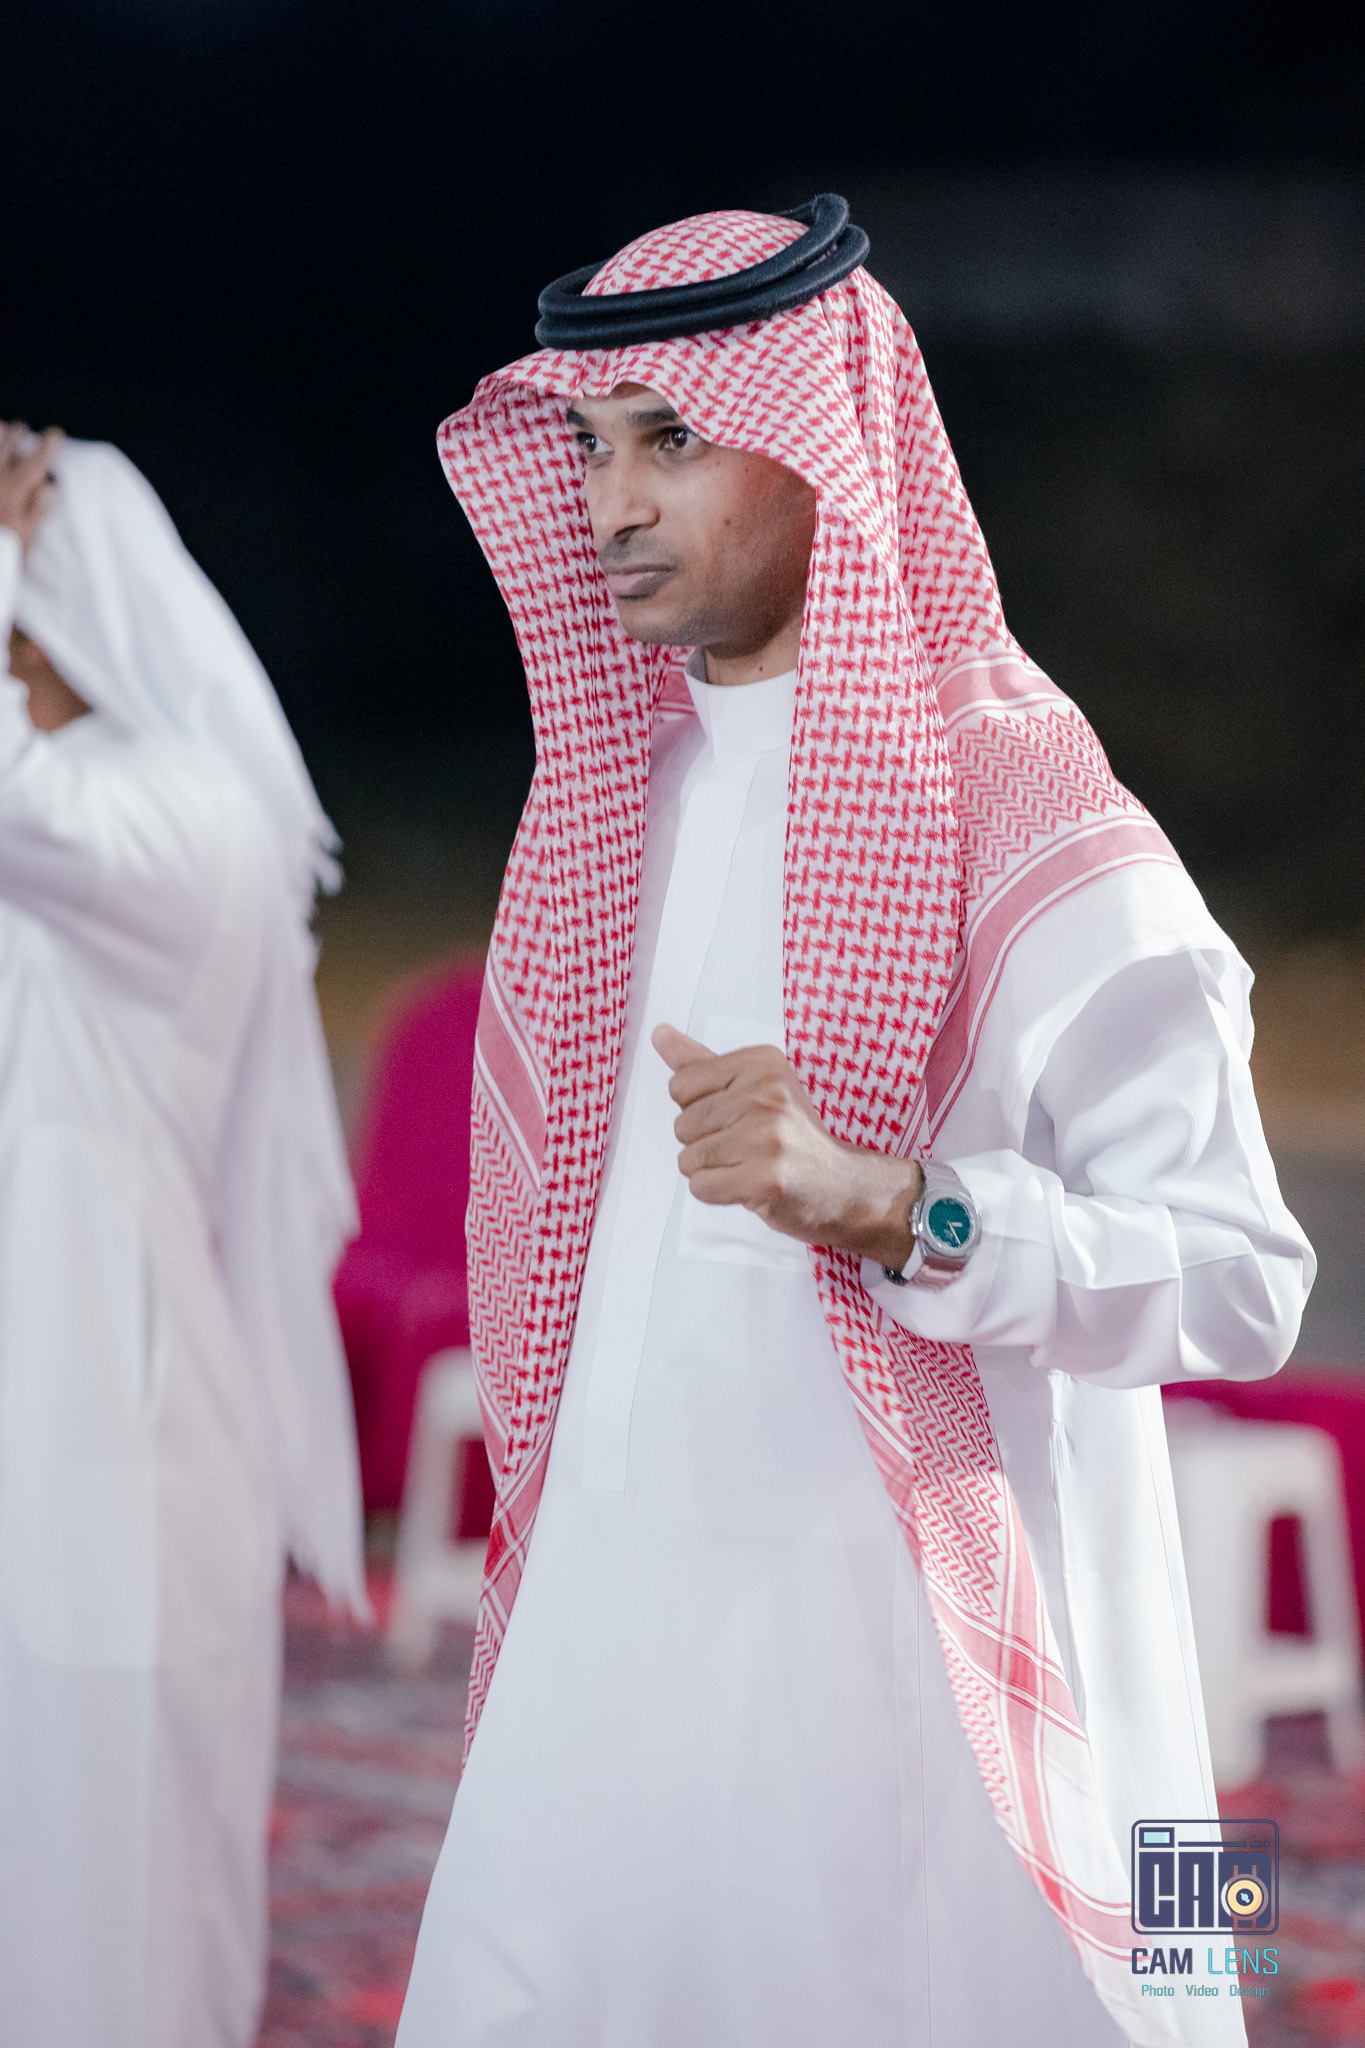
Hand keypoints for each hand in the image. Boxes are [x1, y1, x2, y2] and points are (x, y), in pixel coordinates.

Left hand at [0, 423, 61, 551]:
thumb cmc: (1, 548)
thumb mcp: (25, 534)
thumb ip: (38, 507)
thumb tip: (50, 485)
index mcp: (14, 488)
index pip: (36, 459)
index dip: (48, 444)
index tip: (56, 434)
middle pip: (11, 443)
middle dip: (20, 434)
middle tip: (25, 431)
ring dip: (1, 433)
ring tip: (6, 427)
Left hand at [653, 1023, 923, 1269]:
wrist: (845, 1187)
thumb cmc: (792, 1136)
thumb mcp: (755, 1087)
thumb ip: (703, 1063)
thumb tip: (659, 1034)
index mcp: (763, 1063)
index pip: (680, 1085)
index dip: (699, 1109)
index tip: (738, 1117)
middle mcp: (766, 1093)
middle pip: (683, 1124)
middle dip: (705, 1144)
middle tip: (748, 1148)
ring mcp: (767, 1137)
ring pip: (689, 1159)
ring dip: (712, 1171)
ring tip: (749, 1166)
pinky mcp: (765, 1178)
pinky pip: (701, 1187)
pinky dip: (717, 1194)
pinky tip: (748, 1186)